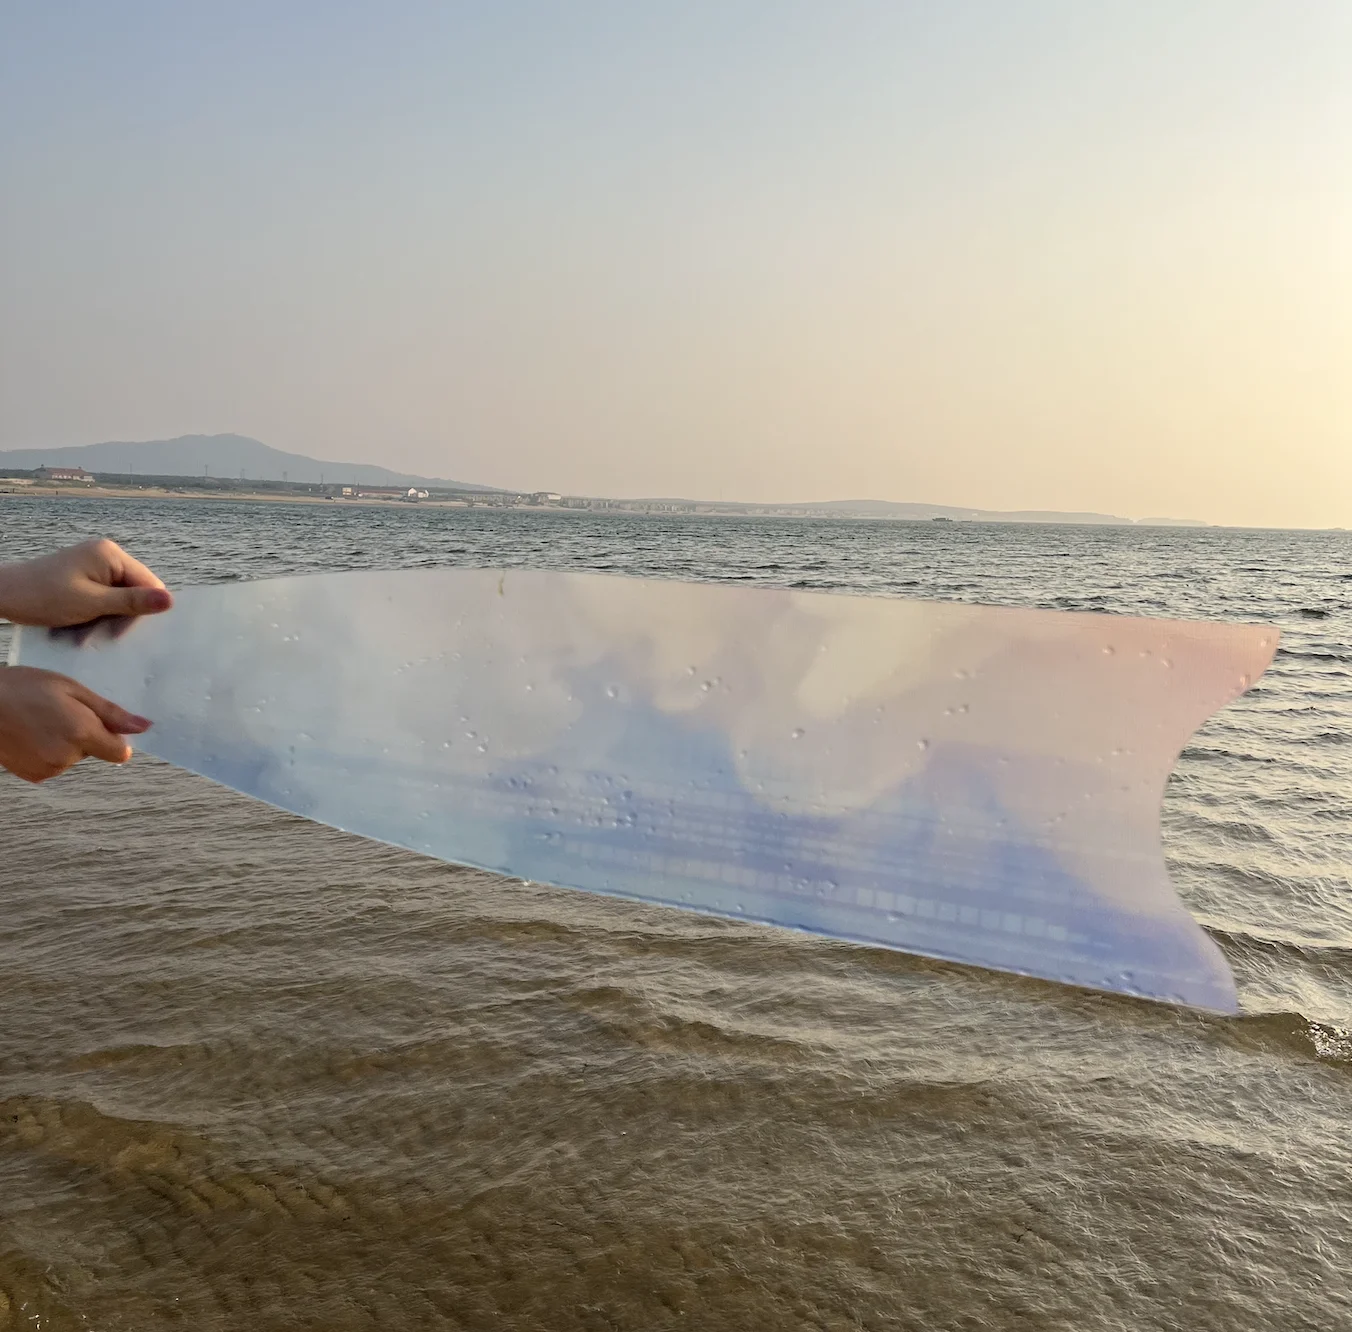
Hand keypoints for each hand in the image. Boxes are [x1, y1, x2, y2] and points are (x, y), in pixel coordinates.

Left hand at [0, 538, 171, 627]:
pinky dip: (98, 611)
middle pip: (135, 589)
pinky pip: (104, 594)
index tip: (126, 631)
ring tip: (89, 629)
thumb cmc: (44, 597)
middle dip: (124, 614)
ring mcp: (94, 563)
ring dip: (109, 616)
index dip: (144, 608)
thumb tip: (171, 601)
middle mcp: (106, 554)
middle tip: (105, 634)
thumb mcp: (92, 603)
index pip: (149, 583)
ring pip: (119, 595)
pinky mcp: (83, 574)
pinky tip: (83, 622)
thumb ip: (132, 602)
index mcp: (111, 555)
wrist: (3, 594)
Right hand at [0, 665, 151, 782]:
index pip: (120, 753)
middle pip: (95, 752)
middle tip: (61, 711)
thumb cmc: (24, 687)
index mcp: (82, 734)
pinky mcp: (33, 776)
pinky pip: (54, 765)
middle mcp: (67, 757)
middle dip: (86, 734)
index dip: (114, 737)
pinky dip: (48, 752)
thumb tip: (144, 727)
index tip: (102, 722)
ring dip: (65, 743)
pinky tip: (31, 734)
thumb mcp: (72, 689)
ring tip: (41, 720)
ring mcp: (48, 769)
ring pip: (73, 757)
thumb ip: (109, 712)